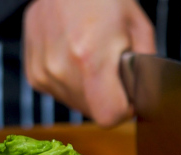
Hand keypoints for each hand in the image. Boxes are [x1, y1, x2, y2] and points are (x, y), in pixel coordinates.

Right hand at [23, 0, 155, 126]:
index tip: (128, 95)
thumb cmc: (106, 0)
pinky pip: (60, 93)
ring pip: (76, 104)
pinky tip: (75, 57)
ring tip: (91, 58)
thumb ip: (146, 69)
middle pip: (93, 112)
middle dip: (107, 97)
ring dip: (89, 90)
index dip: (124, 109)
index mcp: (90, 59)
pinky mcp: (33, 72)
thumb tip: (146, 98)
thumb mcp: (139, 28)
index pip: (108, 116)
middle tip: (110, 68)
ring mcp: (43, 71)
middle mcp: (61, 68)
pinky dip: (71, 82)